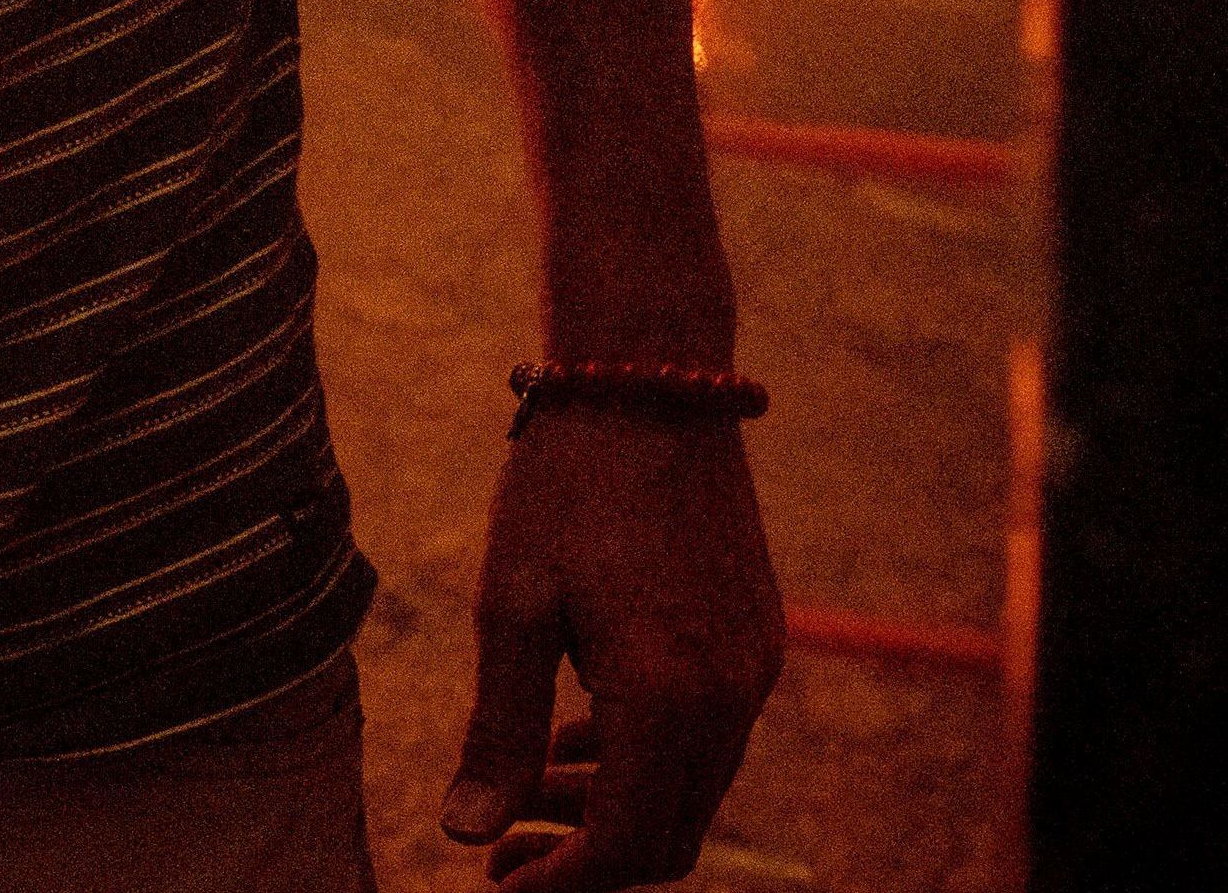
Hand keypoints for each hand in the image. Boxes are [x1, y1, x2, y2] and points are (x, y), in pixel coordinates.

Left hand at [441, 407, 781, 888]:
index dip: (561, 884)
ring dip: (613, 808)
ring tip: (527, 790)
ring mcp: (755, 669)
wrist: (650, 385)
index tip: (496, 885)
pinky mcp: (759, 641)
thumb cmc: (563, 486)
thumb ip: (500, 729)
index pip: (625, 846)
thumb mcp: (511, 605)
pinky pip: (710, 738)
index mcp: (667, 695)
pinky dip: (647, 758)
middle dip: (585, 857)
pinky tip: (580, 733)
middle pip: (668, 836)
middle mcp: (730, 696)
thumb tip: (467, 832)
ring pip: (692, 790)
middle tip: (502, 850)